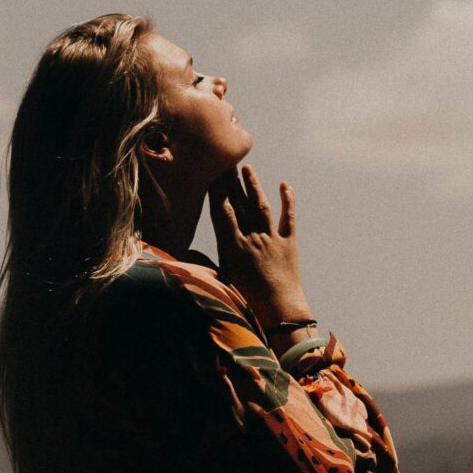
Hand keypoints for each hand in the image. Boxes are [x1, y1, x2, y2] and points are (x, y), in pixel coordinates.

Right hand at [212, 163, 311, 334]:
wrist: (280, 311)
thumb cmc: (247, 301)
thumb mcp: (222, 281)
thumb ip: (204, 264)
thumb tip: (182, 253)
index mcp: (233, 247)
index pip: (222, 212)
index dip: (217, 191)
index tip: (211, 174)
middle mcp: (251, 238)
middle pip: (240, 204)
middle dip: (231, 182)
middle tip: (225, 161)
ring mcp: (272, 239)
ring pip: (261, 206)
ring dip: (254, 187)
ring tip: (247, 168)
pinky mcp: (290, 244)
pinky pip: (288, 218)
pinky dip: (288, 201)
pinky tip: (285, 186)